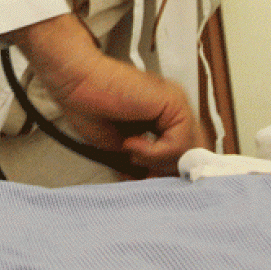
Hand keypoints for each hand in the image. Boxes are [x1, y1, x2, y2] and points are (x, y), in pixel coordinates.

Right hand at [8, 14, 206, 174]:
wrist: (77, 84)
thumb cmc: (90, 108)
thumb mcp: (120, 148)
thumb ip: (141, 163)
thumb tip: (151, 185)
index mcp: (163, 117)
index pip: (184, 153)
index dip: (167, 173)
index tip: (145, 180)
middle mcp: (173, 109)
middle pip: (192, 153)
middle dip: (167, 171)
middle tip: (143, 174)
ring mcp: (175, 104)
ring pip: (189, 150)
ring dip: (158, 162)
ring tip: (132, 151)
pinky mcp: (173, 101)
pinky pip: (180, 142)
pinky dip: (155, 153)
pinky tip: (133, 142)